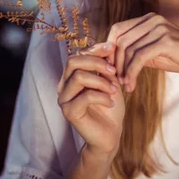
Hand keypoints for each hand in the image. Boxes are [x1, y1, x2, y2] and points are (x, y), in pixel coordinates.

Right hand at [57, 42, 125, 157]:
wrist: (111, 132)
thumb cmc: (110, 105)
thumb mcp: (111, 80)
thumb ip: (107, 65)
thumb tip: (110, 45)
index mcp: (71, 76)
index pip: (78, 54)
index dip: (95, 49)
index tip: (113, 47)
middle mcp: (64, 85)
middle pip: (73, 61)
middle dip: (96, 62)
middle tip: (114, 70)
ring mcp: (64, 99)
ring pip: (79, 77)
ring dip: (101, 81)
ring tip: (114, 90)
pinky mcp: (69, 112)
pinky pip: (85, 96)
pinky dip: (102, 97)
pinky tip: (111, 103)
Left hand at [107, 13, 178, 91]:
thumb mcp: (156, 52)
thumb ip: (137, 50)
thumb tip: (113, 58)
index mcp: (149, 19)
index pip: (118, 29)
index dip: (109, 49)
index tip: (110, 68)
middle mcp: (153, 20)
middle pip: (120, 39)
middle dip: (114, 62)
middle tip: (116, 80)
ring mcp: (159, 29)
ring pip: (128, 50)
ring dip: (123, 71)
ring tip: (125, 85)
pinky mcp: (165, 41)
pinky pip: (139, 58)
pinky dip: (132, 73)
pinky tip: (132, 85)